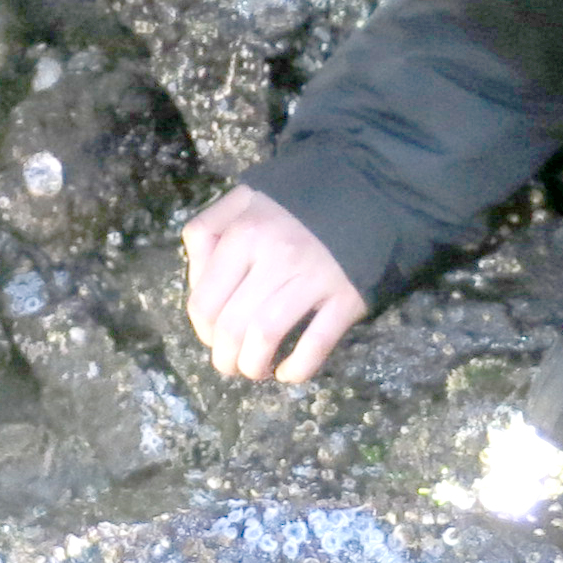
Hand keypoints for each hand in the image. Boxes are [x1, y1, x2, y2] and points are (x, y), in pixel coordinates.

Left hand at [179, 184, 367, 381]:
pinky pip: (316, 344)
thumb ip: (208, 232)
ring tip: (256, 370)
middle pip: (231, 325)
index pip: (204, 301)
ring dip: (253, 366)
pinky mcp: (346, 296)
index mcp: (242, 232)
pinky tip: (288, 373)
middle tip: (231, 365)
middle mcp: (274, 254)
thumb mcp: (242, 200)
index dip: (203, 331)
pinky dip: (298, 368)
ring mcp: (312, 277)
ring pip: (265, 336)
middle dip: (225, 357)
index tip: (213, 339)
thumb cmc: (294, 202)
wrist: (366, 190)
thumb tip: (197, 283)